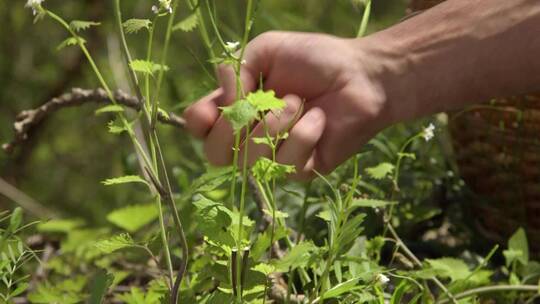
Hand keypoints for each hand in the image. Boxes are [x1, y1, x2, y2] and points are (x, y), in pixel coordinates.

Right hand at [183, 31, 394, 179]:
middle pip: (215, 155)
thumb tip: (223, 100)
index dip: (200, 121)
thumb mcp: (268, 49)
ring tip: (299, 101)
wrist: (362, 75)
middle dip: (234, 127)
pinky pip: (287, 163)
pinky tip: (319, 120)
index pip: (200, 128)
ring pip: (250, 160)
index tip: (219, 105)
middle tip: (261, 102)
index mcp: (237, 107)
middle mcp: (249, 135)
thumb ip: (235, 69)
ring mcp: (274, 156)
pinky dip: (304, 133)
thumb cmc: (315, 59)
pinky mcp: (300, 170)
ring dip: (276, 123)